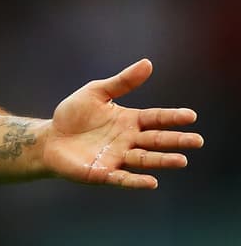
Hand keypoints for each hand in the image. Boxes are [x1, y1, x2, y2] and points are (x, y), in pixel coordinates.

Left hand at [43, 59, 202, 188]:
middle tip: (197, 141)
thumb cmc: (73, 115)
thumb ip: (121, 82)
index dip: (172, 117)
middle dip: (176, 141)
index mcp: (129, 121)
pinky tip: (152, 182)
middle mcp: (128, 141)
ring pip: (144, 159)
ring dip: (163, 160)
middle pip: (156, 140)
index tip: (191, 116)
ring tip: (181, 160)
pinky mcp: (103, 173)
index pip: (155, 118)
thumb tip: (147, 63)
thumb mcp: (96, 93)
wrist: (49, 138)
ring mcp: (117, 158)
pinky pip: (123, 178)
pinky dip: (137, 181)